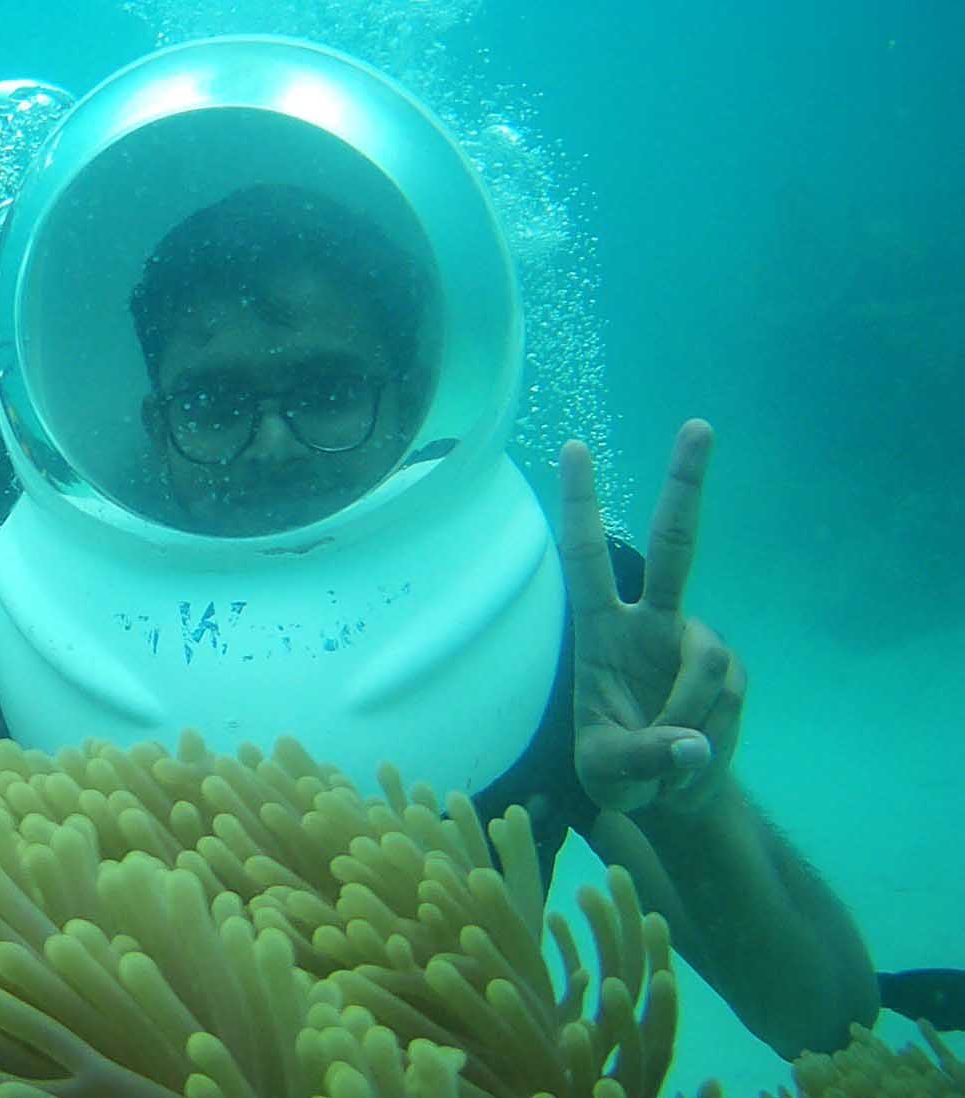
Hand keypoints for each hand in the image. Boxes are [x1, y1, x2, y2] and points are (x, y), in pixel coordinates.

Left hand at [558, 420, 744, 814]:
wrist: (669, 791)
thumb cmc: (617, 766)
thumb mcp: (607, 772)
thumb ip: (642, 758)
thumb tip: (694, 745)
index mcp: (599, 629)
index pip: (585, 556)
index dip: (579, 505)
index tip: (573, 447)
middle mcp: (651, 622)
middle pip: (674, 544)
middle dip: (686, 485)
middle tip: (699, 425)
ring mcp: (694, 643)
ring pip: (706, 665)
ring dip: (687, 718)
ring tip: (668, 754)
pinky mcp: (732, 674)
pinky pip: (724, 701)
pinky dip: (707, 736)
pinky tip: (694, 753)